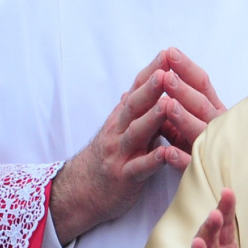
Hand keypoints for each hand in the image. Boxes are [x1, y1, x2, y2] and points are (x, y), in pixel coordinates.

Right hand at [50, 52, 187, 243]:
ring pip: (136, 133)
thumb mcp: (118, 130)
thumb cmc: (107, 159)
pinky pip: (140, 168)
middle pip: (135, 106)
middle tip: (166, 70)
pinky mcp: (125, 178)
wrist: (79, 193)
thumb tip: (142, 83)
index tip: (167, 54)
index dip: (151, 72)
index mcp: (121, 119)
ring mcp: (120, 154)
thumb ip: (134, 110)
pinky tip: (167, 153)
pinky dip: (153, 160)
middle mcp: (118, 132)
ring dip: (153, 118)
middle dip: (150, 87)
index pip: (136, 90)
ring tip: (168, 104)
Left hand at [159, 47, 227, 168]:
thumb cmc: (200, 144)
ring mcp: (214, 147)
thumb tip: (159, 77)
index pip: (202, 84)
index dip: (187, 68)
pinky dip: (183, 159)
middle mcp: (217, 125)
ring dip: (184, 118)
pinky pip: (195, 165)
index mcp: (214, 110)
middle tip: (165, 76)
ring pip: (200, 131)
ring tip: (168, 105)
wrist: (225, 178)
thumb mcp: (189, 120)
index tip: (169, 52)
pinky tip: (169, 153)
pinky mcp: (207, 171)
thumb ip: (179, 102)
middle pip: (201, 105)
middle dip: (183, 90)